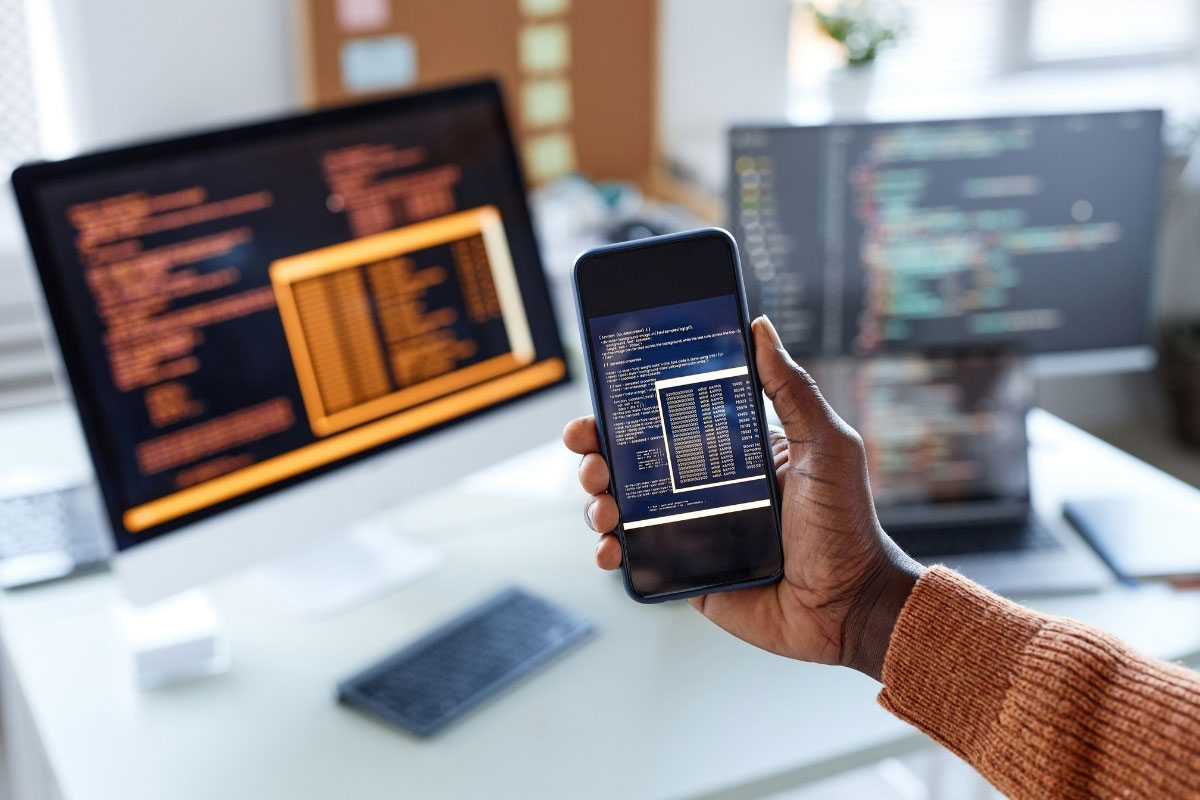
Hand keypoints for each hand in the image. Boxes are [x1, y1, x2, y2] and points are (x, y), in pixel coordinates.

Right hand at [563, 316, 923, 680]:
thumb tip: (759, 329)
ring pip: (622, 506)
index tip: (602, 399)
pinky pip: (635, 558)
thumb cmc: (846, 523)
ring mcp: (690, 529)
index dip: (626, 408)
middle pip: (630, 460)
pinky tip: (610, 550)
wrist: (848, 606)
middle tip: (591, 458)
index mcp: (730, 449)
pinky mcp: (684, 571)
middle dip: (597, 453)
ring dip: (596, 500)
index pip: (666, 418)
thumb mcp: (825, 446)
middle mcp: (704, 485)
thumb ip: (791, 390)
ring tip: (603, 506)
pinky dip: (609, 552)